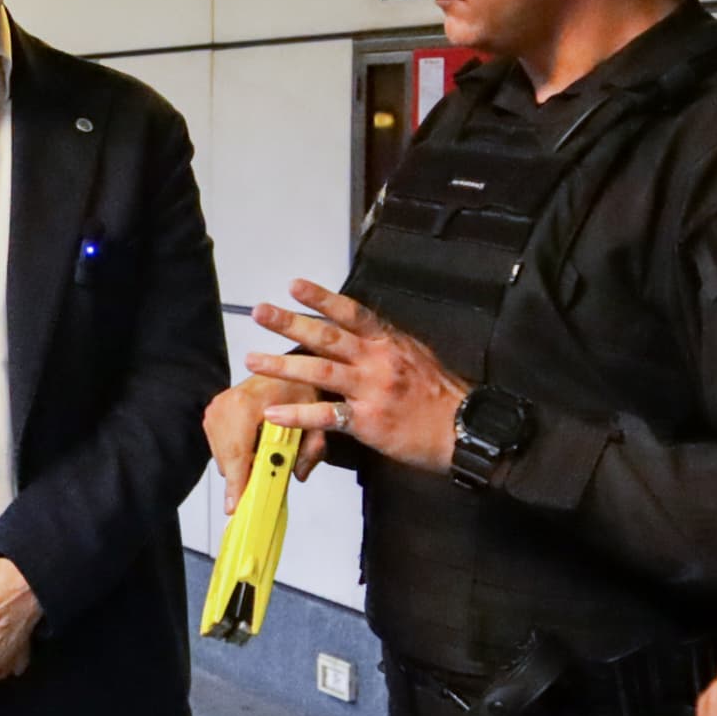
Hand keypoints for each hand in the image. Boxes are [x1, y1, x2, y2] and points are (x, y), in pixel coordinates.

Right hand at [206, 372, 328, 500]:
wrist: (286, 367)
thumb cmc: (299, 386)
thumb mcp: (316, 416)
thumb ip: (312, 448)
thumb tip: (298, 473)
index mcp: (246, 404)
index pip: (237, 453)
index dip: (237, 482)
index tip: (236, 506)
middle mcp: (225, 405)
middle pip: (227, 460)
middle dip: (243, 479)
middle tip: (258, 493)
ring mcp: (216, 409)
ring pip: (222, 457)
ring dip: (240, 467)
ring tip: (263, 460)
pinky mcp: (213, 414)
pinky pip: (220, 448)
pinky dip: (236, 456)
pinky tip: (254, 450)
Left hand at [248, 282, 466, 473]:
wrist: (462, 430)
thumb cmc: (439, 395)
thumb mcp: (416, 356)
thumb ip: (384, 344)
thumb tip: (358, 331)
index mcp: (389, 342)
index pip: (352, 312)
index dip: (322, 297)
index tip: (294, 285)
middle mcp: (378, 360)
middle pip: (328, 336)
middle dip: (290, 323)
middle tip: (260, 312)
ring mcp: (372, 390)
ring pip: (321, 371)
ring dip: (283, 365)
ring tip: (253, 360)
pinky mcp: (368, 421)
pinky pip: (327, 415)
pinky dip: (298, 414)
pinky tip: (275, 412)